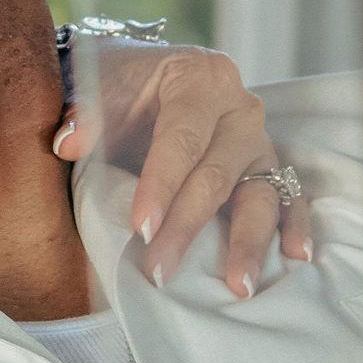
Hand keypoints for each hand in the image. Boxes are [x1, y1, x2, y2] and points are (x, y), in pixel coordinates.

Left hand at [56, 41, 313, 297]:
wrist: (136, 77)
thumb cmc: (116, 85)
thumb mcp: (94, 87)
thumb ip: (82, 114)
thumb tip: (68, 143)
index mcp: (200, 76)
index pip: (183, 137)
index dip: (161, 183)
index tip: (140, 226)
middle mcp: (239, 107)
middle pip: (218, 173)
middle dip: (188, 225)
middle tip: (160, 270)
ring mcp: (259, 139)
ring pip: (261, 192)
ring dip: (249, 241)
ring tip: (238, 285)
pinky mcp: (267, 167)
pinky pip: (288, 198)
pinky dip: (293, 227)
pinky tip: (294, 259)